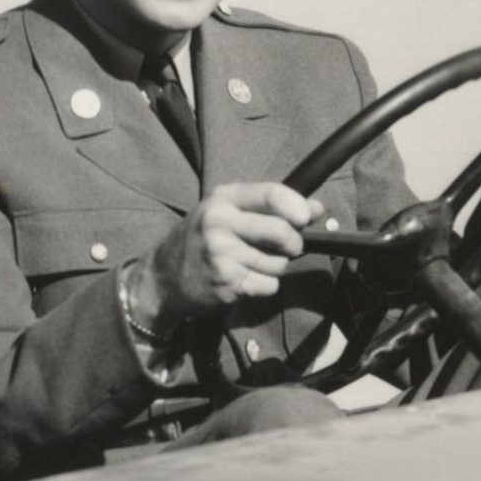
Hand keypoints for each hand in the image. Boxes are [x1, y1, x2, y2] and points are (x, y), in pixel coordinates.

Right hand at [139, 181, 318, 322]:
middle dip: (294, 244)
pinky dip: (264, 286)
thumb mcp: (227, 213)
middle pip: (282, 232)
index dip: (298, 207)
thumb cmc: (201, 241)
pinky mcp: (226, 282)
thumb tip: (317, 209)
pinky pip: (269, 285)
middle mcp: (219, 222)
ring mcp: (221, 254)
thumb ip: (271, 208)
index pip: (272, 194)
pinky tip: (244, 279)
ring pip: (279, 263)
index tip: (306, 218)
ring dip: (275, 267)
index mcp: (222, 199)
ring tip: (251, 264)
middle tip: (285, 248)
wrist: (162, 278)